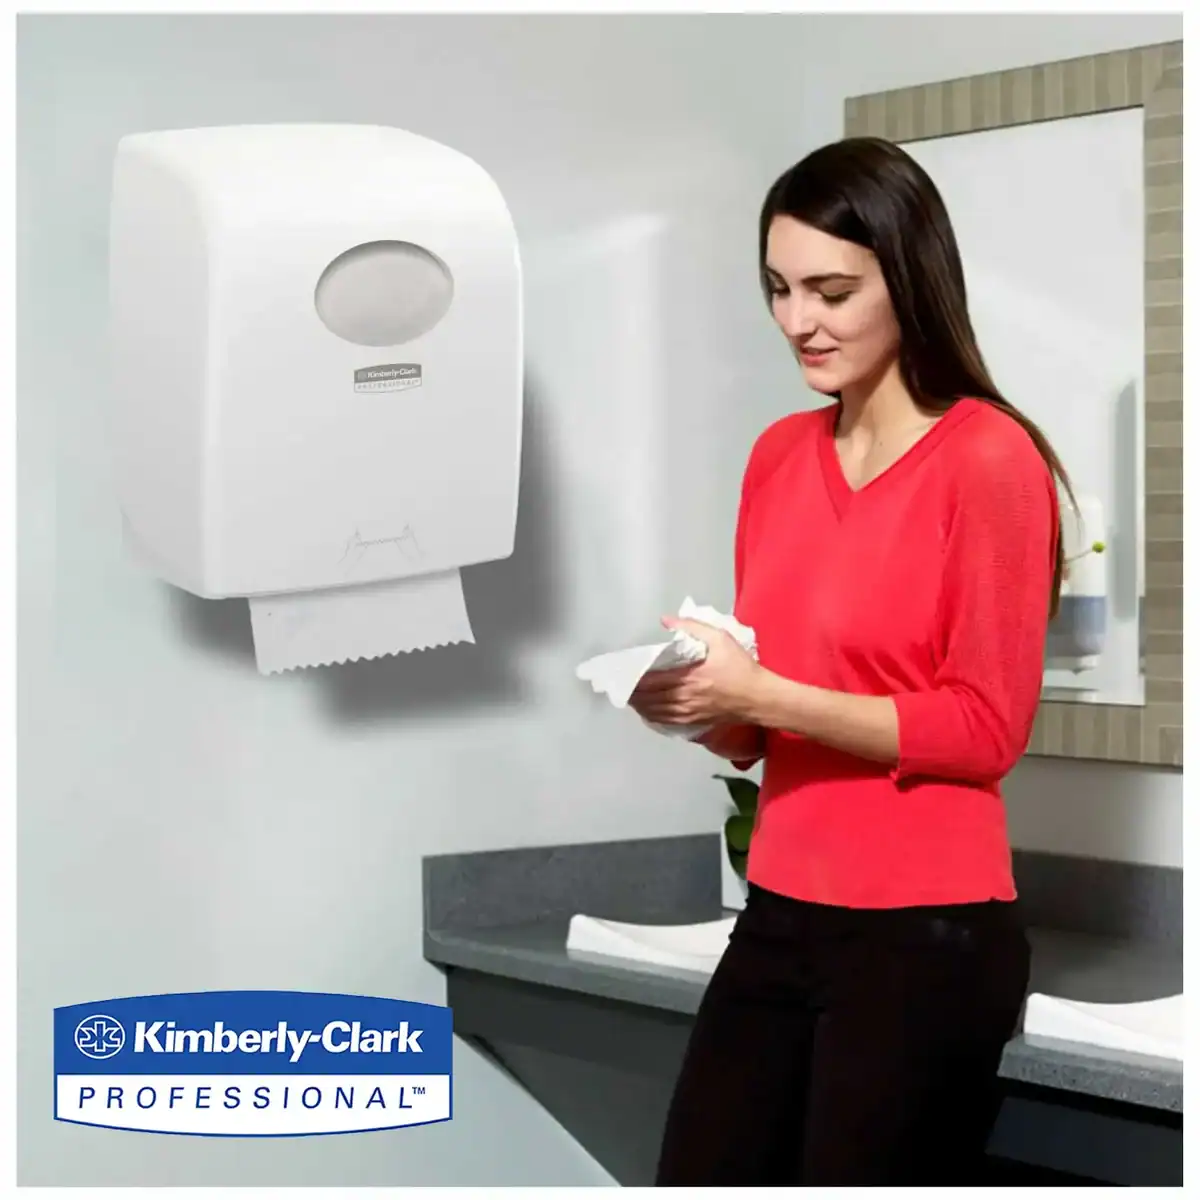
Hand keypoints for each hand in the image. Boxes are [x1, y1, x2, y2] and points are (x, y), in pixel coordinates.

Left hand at [627, 617, 763, 727]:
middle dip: (632, 692)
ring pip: (654, 712)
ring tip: (630, 697)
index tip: (624, 671)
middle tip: (622, 684)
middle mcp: (684, 698)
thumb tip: (666, 620)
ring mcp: (688, 712)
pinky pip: (665, 721)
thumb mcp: (720, 639)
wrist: (759, 697)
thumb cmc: (740, 668)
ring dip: (639, 705)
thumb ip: (692, 627)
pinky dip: (652, 717)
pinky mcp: (694, 722)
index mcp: (688, 678)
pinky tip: (647, 711)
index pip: (650, 680)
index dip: (634, 678)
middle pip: (648, 698)